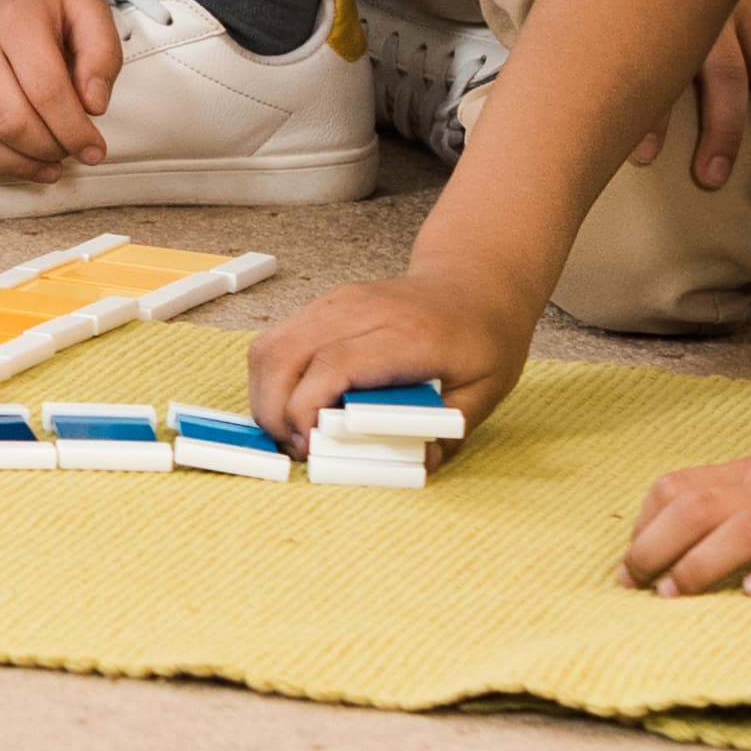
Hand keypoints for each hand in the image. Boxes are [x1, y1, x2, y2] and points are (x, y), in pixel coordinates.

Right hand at [0, 0, 123, 183]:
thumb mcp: (84, 7)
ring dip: (15, 166)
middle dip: (48, 151)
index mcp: (14, 19)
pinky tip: (0, 165)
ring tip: (42, 165)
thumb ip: (103, 54)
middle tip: (67, 153)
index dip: (76, 132)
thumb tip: (93, 107)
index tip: (93, 149)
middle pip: (10, 122)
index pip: (48, 93)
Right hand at [249, 274, 524, 452]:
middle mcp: (361, 309)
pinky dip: (272, 380)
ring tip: (291, 431)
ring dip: (266, 396)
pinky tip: (293, 406)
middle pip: (285, 354)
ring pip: (269, 346)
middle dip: (274, 411)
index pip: (333, 366)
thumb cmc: (482, 338)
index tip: (310, 446)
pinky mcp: (322, 305)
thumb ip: (446, 435)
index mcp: (408, 334)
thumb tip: (412, 468)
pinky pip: (276, 342)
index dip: (307, 410)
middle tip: (296, 448)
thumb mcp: (484, 393)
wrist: (473, 282)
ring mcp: (335, 302)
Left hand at [624, 443, 750, 594]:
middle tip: (637, 588)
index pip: (677, 488)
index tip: (629, 570)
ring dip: (703, 562)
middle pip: (699, 507)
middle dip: (657, 547)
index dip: (644, 528)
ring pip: (747, 528)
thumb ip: (726, 506)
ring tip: (675, 595)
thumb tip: (660, 547)